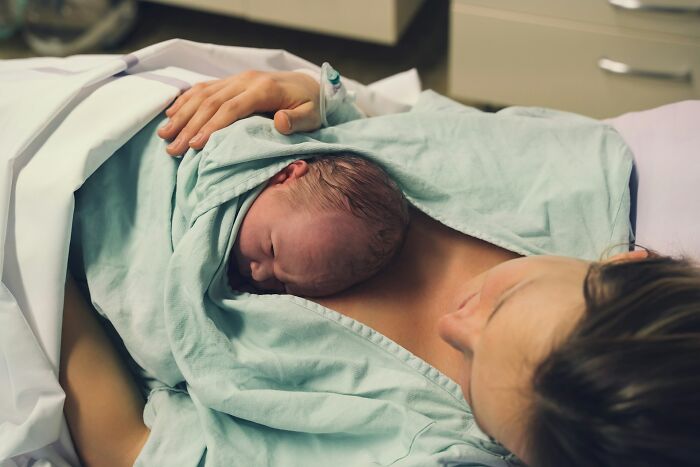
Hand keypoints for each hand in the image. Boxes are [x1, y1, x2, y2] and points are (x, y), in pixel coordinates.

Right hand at [157, 70, 321, 155]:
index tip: (195, 146)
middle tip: (172, 149)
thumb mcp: (312, 116)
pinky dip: (186, 100)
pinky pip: (204, 88)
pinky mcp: (232, 80)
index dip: (212, 127)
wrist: (310, 85)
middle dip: (189, 126)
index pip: (231, 108)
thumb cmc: (312, 106)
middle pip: (211, 102)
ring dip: (182, 114)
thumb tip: (280, 122)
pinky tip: (171, 113)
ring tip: (164, 134)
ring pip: (203, 94)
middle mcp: (246, 80)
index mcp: (264, 89)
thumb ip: (298, 120)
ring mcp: (237, 78)